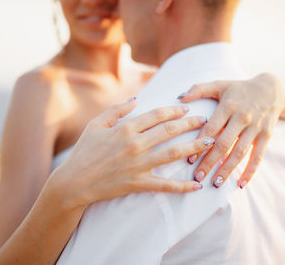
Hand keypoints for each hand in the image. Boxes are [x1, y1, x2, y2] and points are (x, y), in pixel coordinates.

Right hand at [52, 98, 215, 208]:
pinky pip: (165, 185)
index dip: (174, 110)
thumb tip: (136, 99)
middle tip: (206, 121)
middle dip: (190, 124)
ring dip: (193, 147)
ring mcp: (139, 165)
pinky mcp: (139, 183)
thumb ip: (116, 110)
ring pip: (172, 154)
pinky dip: (182, 186)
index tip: (187, 108)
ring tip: (210, 143)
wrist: (74, 182)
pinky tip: (197, 185)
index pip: (156, 115)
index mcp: (125, 128)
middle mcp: (135, 144)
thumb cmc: (84, 151)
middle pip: (169, 131)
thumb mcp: (96, 125)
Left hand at [178, 73, 284, 188]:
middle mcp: (242, 118)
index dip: (200, 144)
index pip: (211, 129)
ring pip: (239, 152)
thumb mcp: (220, 85)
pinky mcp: (266, 136)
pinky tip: (241, 184)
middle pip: (224, 144)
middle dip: (210, 162)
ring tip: (215, 183)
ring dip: (227, 169)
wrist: (272, 88)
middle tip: (198, 177)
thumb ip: (199, 89)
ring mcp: (255, 128)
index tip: (189, 160)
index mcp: (228, 106)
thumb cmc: (239, 88)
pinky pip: (258, 156)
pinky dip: (250, 171)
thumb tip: (179, 97)